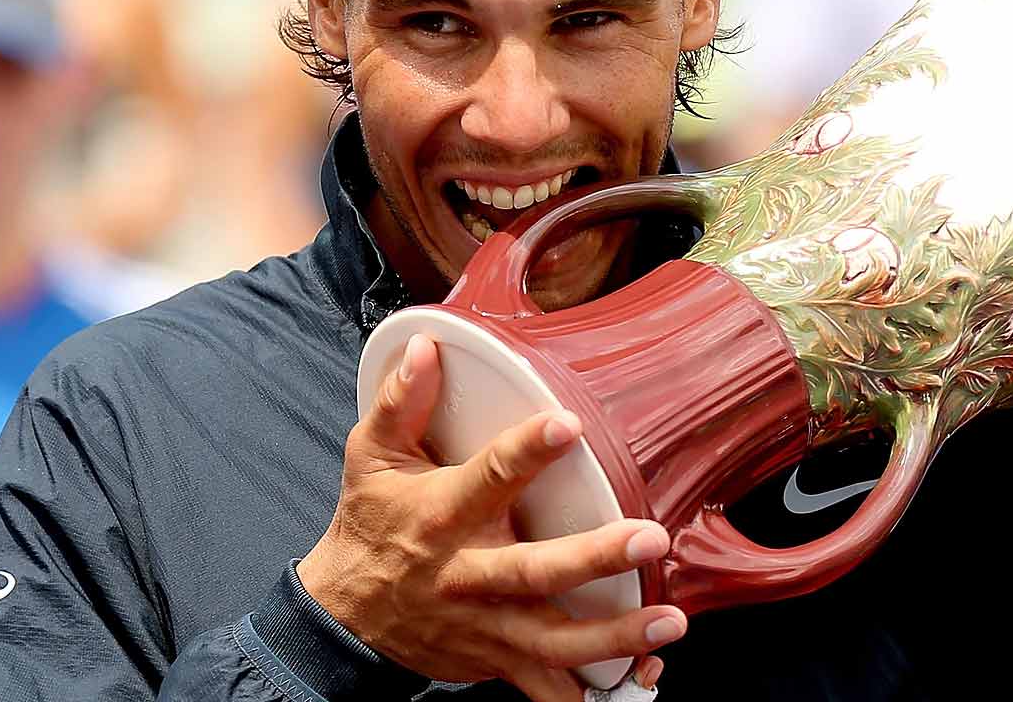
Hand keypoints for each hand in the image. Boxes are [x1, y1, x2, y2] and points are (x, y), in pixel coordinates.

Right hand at [297, 334, 681, 700]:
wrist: (342, 617)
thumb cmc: (368, 524)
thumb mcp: (370, 457)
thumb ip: (402, 402)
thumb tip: (427, 345)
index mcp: (440, 517)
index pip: (487, 478)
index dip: (527, 451)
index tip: (568, 426)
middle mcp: (468, 575)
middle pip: (534, 572)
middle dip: (594, 559)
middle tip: (649, 539)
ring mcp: (486, 626)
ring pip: (554, 641)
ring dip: (615, 636)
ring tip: (669, 620)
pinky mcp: (497, 660)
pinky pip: (549, 687)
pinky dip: (594, 691)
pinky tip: (645, 672)